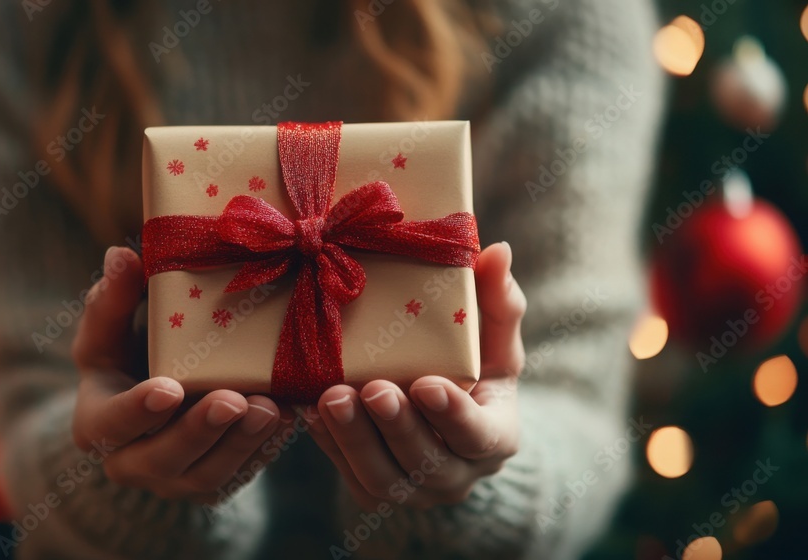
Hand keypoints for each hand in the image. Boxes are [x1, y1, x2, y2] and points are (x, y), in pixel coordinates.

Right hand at [71, 246, 281, 503]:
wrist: (156, 398)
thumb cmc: (129, 354)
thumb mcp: (111, 327)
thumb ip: (114, 297)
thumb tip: (121, 256)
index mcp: (97, 424)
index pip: (112, 423)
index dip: (139, 410)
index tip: (170, 388)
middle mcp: (131, 463)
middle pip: (163, 458)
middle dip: (201, 431)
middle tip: (234, 400)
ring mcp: (174, 481)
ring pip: (208, 475)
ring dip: (241, 443)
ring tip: (271, 408)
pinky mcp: (213, 485)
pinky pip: (240, 475)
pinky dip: (265, 450)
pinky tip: (288, 418)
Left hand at [306, 242, 525, 509]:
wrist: (443, 412)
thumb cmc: (474, 364)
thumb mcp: (492, 336)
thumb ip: (497, 298)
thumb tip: (498, 250)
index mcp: (495, 438)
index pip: (478, 435)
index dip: (452, 415)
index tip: (426, 384)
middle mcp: (458, 475)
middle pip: (426, 462)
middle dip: (395, 426)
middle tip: (370, 389)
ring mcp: (414, 490)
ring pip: (383, 477)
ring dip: (354, 438)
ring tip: (330, 398)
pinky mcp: (375, 489)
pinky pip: (349, 474)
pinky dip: (329, 444)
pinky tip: (308, 411)